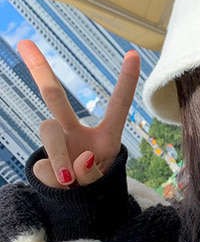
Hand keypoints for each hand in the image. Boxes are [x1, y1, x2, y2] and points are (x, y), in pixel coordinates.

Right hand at [17, 40, 140, 187]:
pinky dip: (56, 180)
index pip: (118, 105)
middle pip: (54, 98)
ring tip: (71, 180)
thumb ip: (92, 173)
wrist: (77, 200)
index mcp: (105, 134)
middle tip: (24, 41)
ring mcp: (56, 144)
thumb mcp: (103, 180)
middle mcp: (77, 131)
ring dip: (61, 160)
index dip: (126, 81)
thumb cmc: (96, 182)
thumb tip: (77, 164)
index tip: (133, 54)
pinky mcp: (41, 162)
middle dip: (40, 70)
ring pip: (49, 135)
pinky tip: (62, 184)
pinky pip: (45, 168)